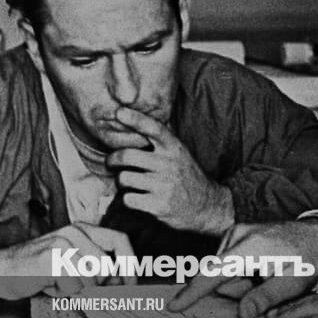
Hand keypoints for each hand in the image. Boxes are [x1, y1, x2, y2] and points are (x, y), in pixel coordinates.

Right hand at [0, 223, 135, 299]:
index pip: (121, 239)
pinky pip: (71, 286)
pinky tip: (47, 285)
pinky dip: (61, 293)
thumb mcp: (71, 261)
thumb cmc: (39, 271)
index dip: (130, 264)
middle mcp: (74, 232)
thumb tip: (126, 284)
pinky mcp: (49, 259)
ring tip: (57, 284)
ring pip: (90, 279)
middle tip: (77, 288)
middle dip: (97, 286)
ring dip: (76, 290)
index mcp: (83, 229)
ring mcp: (61, 243)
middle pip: (106, 267)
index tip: (129, 285)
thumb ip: (96, 266)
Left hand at [107, 107, 233, 234]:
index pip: (154, 128)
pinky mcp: (159, 205)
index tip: (119, 112)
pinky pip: (128, 199)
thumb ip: (162, 140)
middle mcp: (169, 164)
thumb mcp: (180, 154)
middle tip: (111, 162)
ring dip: (121, 181)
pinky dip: (128, 199)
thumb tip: (135, 121)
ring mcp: (164, 185)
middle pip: (127, 155)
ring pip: (124, 178)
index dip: (135, 119)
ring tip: (128, 183)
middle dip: (112, 159)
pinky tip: (137, 198)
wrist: (207, 205)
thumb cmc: (187, 176)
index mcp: (174, 148)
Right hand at [169, 219, 317, 317]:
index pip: (216, 272)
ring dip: (240, 283)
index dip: (194, 292)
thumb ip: (269, 298)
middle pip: (220, 278)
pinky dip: (240, 274)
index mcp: (252, 246)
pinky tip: (259, 269)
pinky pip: (226, 266)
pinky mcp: (231, 236)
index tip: (174, 305)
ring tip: (265, 274)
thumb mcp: (296, 283)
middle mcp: (237, 235)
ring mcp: (233, 233)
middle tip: (266, 284)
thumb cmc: (306, 260)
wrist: (312, 237)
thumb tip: (242, 313)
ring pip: (222, 274)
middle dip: (238, 291)